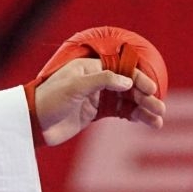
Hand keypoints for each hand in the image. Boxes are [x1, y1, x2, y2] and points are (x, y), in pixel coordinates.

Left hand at [27, 26, 168, 146]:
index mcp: (91, 68)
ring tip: (158, 120)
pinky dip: (135, 117)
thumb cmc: (49, 100)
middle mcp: (97, 80)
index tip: (151, 91)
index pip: (122, 70)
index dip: (139, 79)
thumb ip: (101, 81)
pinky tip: (149, 123)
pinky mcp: (96, 112)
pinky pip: (121, 112)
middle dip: (145, 97)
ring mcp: (97, 97)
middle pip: (128, 86)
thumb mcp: (74, 87)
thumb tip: (127, 82)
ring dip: (144, 109)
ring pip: (128, 100)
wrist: (33, 123)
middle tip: (159, 109)